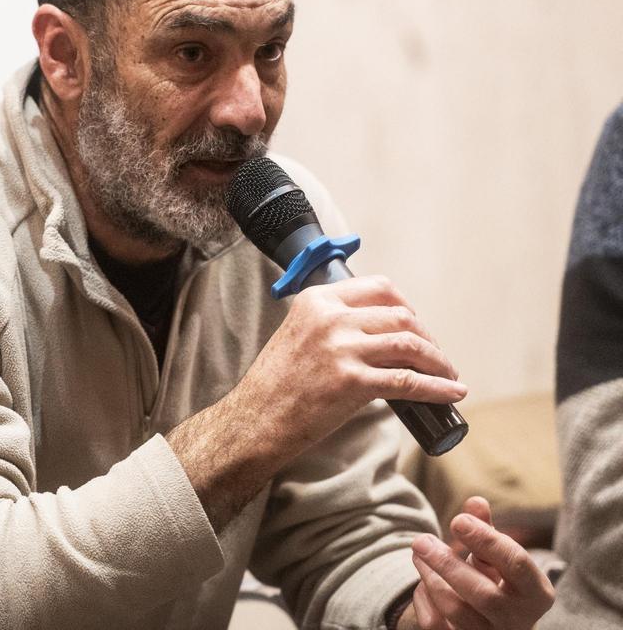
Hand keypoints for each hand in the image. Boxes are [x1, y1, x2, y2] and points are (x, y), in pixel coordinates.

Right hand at [167, 275, 465, 528]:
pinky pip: (409, 381)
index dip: (407, 307)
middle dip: (427, 337)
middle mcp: (330, 318)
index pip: (379, 288)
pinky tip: (452, 393)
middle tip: (435, 357)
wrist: (255, 420)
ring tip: (448, 375)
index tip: (416, 326)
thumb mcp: (298, 334)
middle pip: (401, 316)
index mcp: (316, 300)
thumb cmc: (276, 384)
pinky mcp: (352, 382)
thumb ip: (331, 323)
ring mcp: (341, 349)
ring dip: (438, 361)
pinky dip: (437, 387)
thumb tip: (378, 331)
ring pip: (410, 345)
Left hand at [403, 496, 554, 628]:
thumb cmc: (499, 582)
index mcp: (536, 593)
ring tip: (419, 553)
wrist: (499, 625)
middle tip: (421, 540)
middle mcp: (518, 621)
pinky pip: (437, 626)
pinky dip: (423, 600)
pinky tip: (421, 581)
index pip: (516, 564)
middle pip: (483, 594)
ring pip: (456, 611)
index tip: (458, 520)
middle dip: (448, 564)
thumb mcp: (498, 557)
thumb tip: (475, 502)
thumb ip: (487, 530)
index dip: (486, 540)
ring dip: (431, 578)